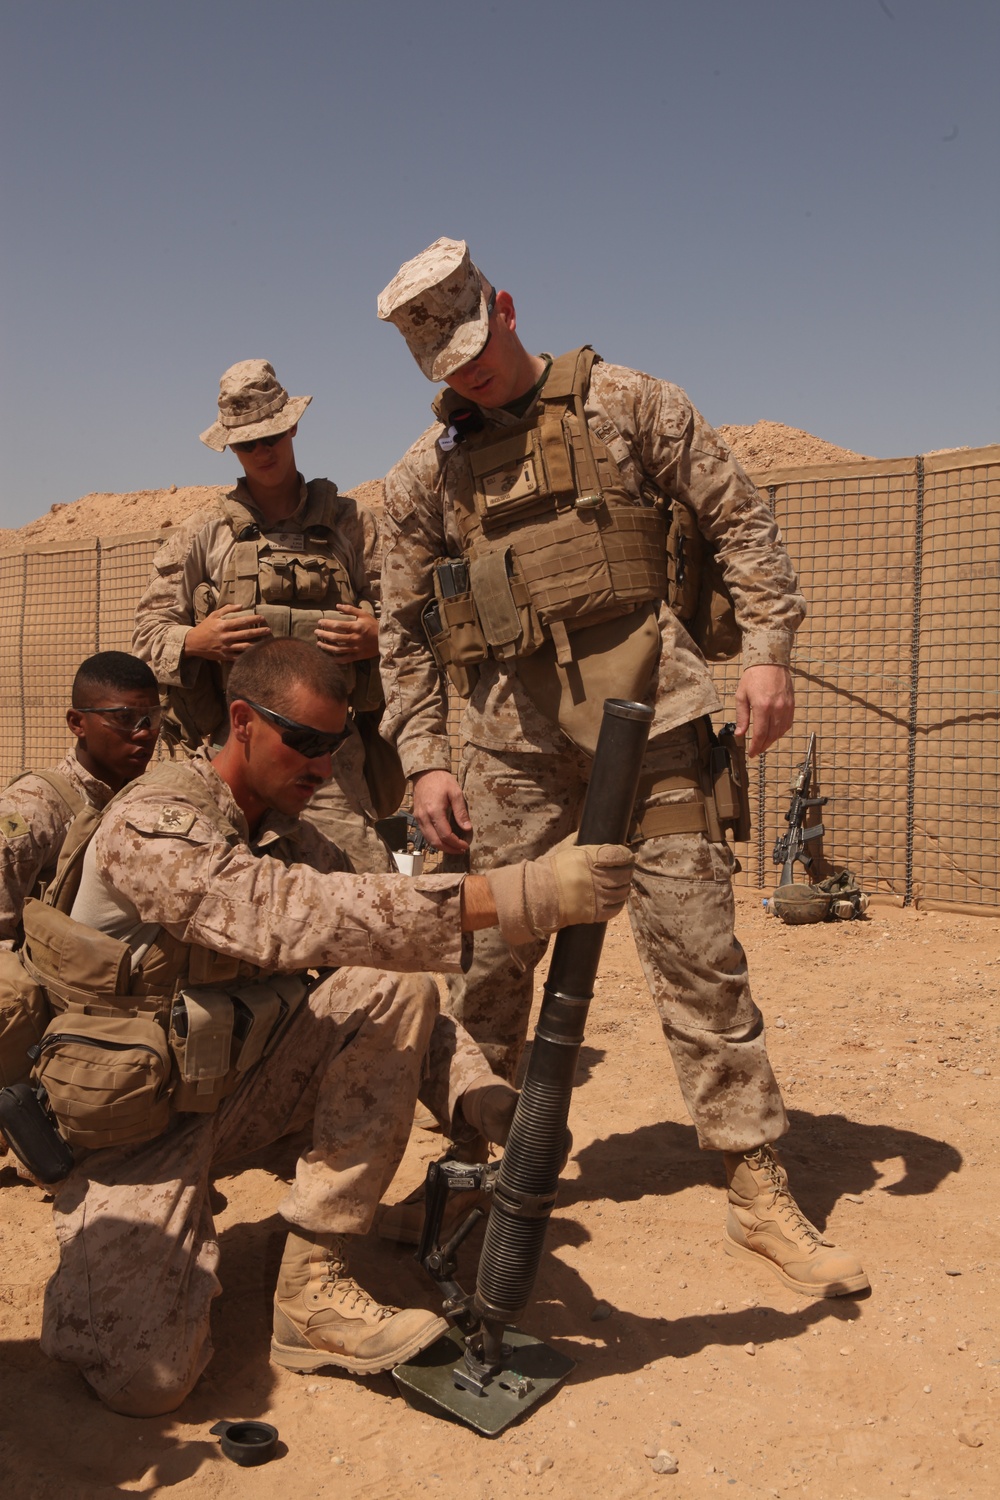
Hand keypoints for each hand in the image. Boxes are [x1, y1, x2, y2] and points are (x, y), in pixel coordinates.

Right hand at [185, 604, 270, 662]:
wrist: (193, 643)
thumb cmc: (205, 627)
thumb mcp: (214, 615)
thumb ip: (227, 609)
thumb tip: (241, 606)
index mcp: (223, 625)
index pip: (242, 621)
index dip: (253, 619)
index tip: (262, 618)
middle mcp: (225, 636)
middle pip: (246, 634)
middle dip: (259, 632)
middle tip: (269, 630)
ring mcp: (226, 647)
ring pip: (245, 646)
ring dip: (257, 644)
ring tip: (266, 642)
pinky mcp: (225, 656)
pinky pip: (239, 656)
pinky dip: (248, 655)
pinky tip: (257, 653)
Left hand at [314, 605, 379, 661]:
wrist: (385, 639)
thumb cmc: (373, 625)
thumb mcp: (364, 614)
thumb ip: (350, 609)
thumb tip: (337, 605)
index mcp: (356, 627)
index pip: (338, 625)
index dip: (327, 624)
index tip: (319, 622)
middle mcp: (355, 638)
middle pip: (335, 637)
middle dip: (323, 634)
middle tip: (316, 632)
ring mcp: (356, 649)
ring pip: (337, 649)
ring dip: (326, 647)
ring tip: (318, 643)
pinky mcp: (357, 656)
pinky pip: (344, 659)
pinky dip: (335, 659)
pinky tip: (328, 657)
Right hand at [412, 769, 472, 853]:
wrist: (425, 773)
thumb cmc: (442, 781)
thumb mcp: (456, 793)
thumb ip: (461, 812)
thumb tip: (467, 828)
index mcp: (434, 811)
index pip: (445, 835)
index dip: (456, 843)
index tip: (465, 845)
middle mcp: (424, 817)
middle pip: (435, 841)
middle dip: (449, 849)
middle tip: (460, 850)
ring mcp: (418, 818)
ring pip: (428, 840)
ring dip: (441, 847)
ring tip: (453, 847)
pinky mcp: (417, 817)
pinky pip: (425, 834)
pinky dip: (434, 840)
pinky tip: (444, 840)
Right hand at [484, 841, 634, 945]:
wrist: (537, 895)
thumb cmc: (549, 870)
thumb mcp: (563, 849)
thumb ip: (577, 839)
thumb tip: (587, 828)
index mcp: (589, 858)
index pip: (619, 854)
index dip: (626, 855)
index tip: (627, 855)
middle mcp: (595, 877)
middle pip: (624, 874)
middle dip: (627, 871)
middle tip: (626, 870)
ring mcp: (596, 896)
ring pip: (622, 891)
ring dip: (624, 887)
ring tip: (621, 884)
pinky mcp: (594, 913)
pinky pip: (616, 908)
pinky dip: (619, 903)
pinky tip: (616, 898)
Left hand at [734, 664, 794, 756]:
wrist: (770, 662)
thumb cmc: (753, 677)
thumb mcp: (741, 696)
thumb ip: (742, 717)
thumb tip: (740, 734)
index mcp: (762, 707)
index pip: (760, 734)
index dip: (756, 746)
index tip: (751, 753)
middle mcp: (776, 709)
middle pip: (771, 735)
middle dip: (763, 746)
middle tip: (756, 751)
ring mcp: (786, 707)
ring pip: (781, 731)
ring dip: (772, 740)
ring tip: (763, 743)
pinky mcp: (792, 704)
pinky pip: (788, 723)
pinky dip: (781, 731)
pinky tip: (774, 733)